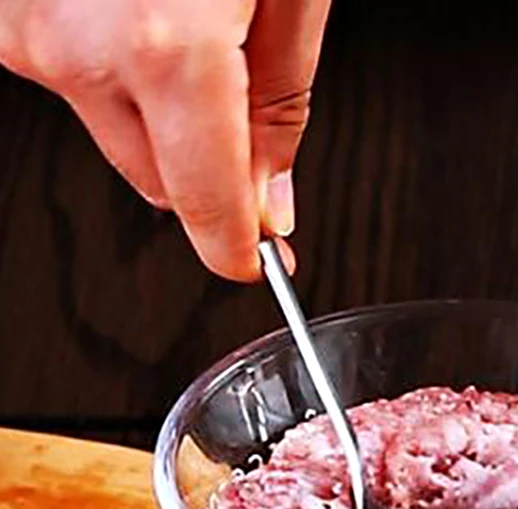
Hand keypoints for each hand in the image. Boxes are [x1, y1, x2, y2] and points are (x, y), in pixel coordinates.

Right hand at [0, 0, 331, 280]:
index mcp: (166, 46)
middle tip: (242, 98)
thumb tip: (268, 197)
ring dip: (159, 110)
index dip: (238, 247)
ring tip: (187, 18)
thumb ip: (279, 103)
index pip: (208, 206)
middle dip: (208, 167)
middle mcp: (80, 47)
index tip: (258, 262)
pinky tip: (143, 7)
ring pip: (117, 133)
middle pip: (160, 182)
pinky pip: (80, 80)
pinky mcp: (7, 14)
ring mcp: (29, 28)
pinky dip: (116, 65)